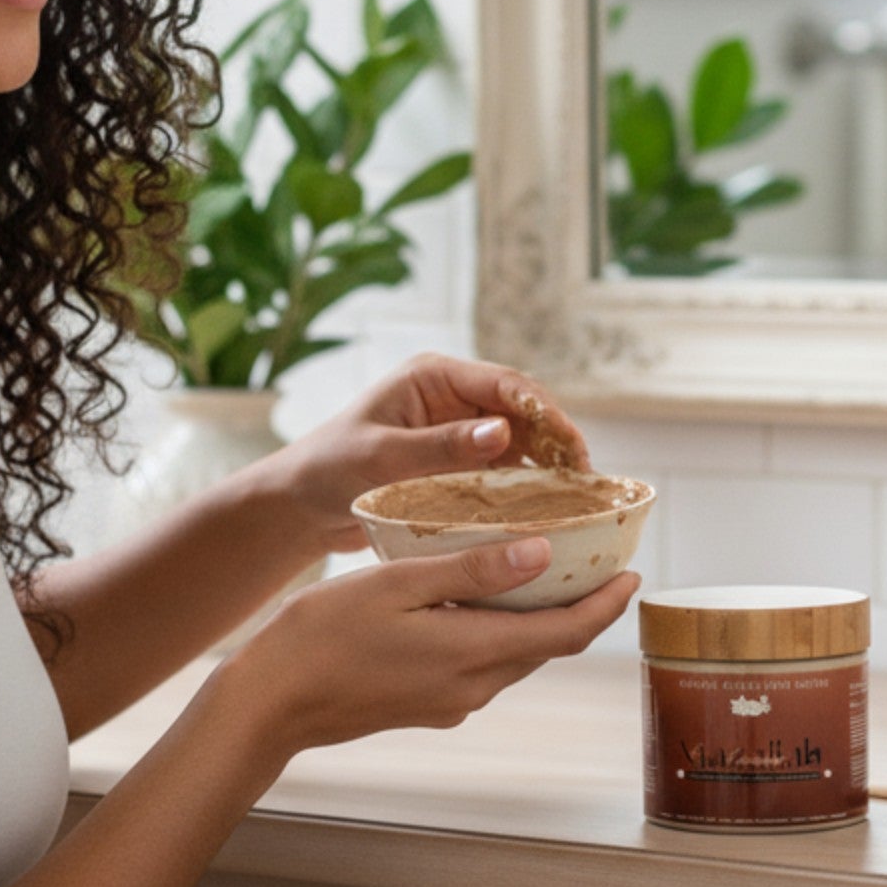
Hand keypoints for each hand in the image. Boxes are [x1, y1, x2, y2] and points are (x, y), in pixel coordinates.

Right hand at [222, 534, 639, 756]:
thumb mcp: (396, 586)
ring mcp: (450, 700)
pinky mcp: (427, 703)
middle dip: (580, 606)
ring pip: (514, 655)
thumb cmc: (320, 637)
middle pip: (546, 646)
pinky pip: (482, 663)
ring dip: (539, 619)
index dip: (606, 605)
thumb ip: (470, 571)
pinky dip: (499, 630)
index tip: (634, 574)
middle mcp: (472, 687)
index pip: (566, 634)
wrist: (269, 705)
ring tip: (549, 571)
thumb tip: (541, 555)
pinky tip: (482, 598)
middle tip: (598, 560)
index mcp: (472, 654)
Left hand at [261, 352, 593, 553]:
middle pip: (522, 409)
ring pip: (520, 440)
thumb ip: (441, 447)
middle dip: (557, 437)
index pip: (505, 384)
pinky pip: (504, 468)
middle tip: (586, 476)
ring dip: (547, 463)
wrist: (300, 507)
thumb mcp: (383, 458)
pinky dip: (527, 485)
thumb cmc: (330, 471)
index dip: (545, 411)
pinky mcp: (458, 462)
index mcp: (433, 376)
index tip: (572, 445)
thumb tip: (502, 431)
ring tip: (578, 496)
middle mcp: (452, 396)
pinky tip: (548, 509)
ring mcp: (458, 430)